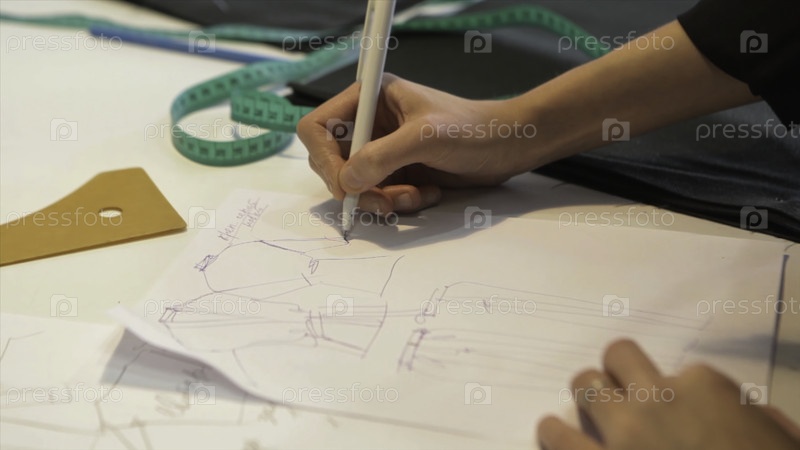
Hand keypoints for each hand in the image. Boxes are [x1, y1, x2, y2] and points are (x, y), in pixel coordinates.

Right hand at [297, 73, 543, 213]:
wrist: (508, 146)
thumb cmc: (472, 129)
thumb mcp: (425, 138)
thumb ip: (382, 157)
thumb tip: (345, 181)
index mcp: (370, 98)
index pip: (319, 128)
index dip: (324, 159)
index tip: (345, 185)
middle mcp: (371, 123)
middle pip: (332, 163)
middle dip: (356, 187)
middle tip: (381, 202)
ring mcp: (383, 149)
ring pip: (356, 186)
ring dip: (381, 199)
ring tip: (413, 197)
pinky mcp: (397, 171)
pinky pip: (379, 196)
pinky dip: (399, 202)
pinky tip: (426, 194)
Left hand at [538, 339, 799, 449]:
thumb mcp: (780, 441)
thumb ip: (756, 423)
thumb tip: (748, 419)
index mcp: (705, 388)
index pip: (678, 371)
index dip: (676, 393)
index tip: (678, 413)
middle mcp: (657, 398)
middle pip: (617, 359)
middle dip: (618, 376)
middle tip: (617, 399)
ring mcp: (622, 432)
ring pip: (583, 386)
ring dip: (584, 401)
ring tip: (581, 416)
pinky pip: (556, 436)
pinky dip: (553, 436)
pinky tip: (553, 439)